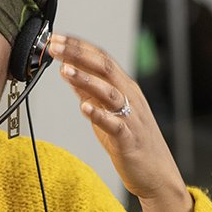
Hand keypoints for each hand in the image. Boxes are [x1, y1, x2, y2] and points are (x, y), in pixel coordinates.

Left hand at [52, 34, 193, 211]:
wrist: (156, 173)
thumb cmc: (131, 141)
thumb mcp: (107, 110)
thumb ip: (89, 91)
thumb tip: (69, 71)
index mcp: (124, 87)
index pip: (101, 59)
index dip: (79, 47)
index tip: (56, 38)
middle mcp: (129, 97)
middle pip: (105, 68)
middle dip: (78, 55)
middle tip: (55, 46)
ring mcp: (130, 117)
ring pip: (109, 92)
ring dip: (87, 79)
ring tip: (65, 71)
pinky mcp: (128, 139)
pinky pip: (114, 124)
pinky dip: (99, 115)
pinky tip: (84, 108)